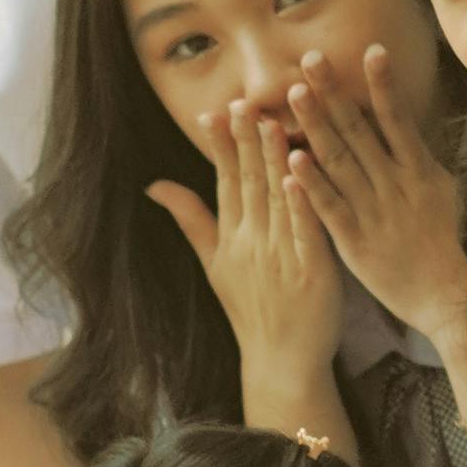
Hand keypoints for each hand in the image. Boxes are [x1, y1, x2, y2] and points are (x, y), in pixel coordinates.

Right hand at [148, 101, 343, 397]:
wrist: (282, 364)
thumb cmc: (252, 312)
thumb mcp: (214, 265)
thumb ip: (191, 219)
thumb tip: (153, 184)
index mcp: (233, 237)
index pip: (225, 181)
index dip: (221, 146)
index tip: (215, 111)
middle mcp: (253, 243)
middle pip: (248, 184)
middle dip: (244, 142)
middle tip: (242, 102)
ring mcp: (282, 257)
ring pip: (277, 200)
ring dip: (272, 162)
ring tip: (270, 124)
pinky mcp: (312, 272)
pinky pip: (306, 232)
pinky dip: (302, 204)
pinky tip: (300, 175)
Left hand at [282, 45, 466, 344]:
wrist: (446, 297)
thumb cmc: (445, 244)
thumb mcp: (444, 192)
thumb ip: (420, 158)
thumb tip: (408, 125)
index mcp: (420, 171)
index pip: (398, 118)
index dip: (382, 84)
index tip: (369, 49)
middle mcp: (396, 185)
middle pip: (360, 131)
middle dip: (335, 93)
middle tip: (311, 58)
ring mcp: (375, 212)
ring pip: (340, 162)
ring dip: (316, 126)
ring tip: (293, 94)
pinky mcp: (356, 242)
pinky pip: (330, 207)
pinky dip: (312, 183)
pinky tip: (292, 158)